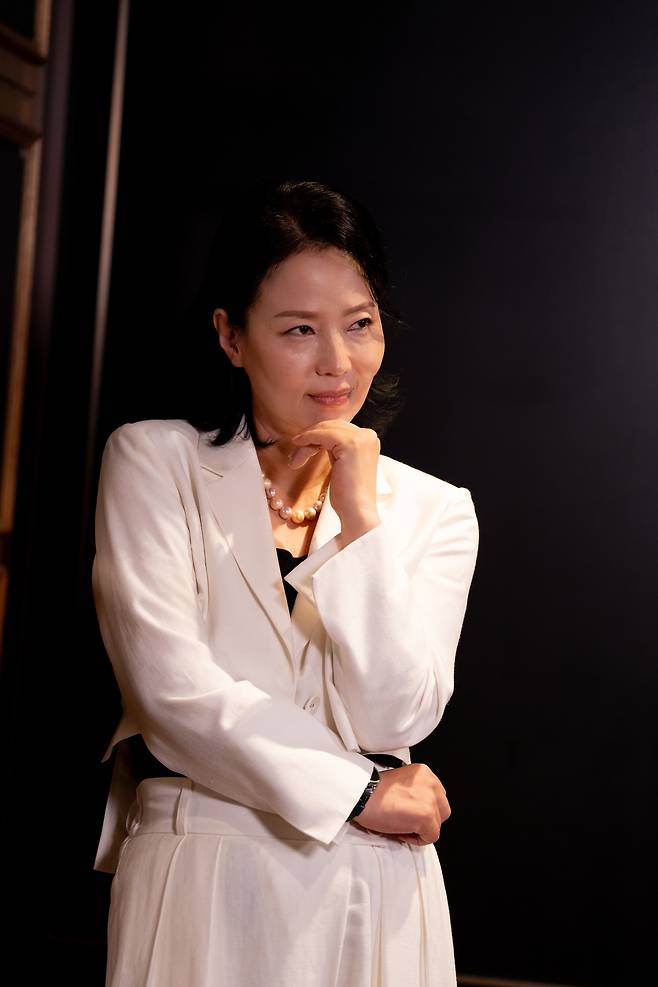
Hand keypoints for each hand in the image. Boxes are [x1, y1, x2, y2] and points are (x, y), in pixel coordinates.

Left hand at [290, 420, 380, 543]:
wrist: (357, 512)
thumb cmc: (348, 496)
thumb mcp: (343, 466)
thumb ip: (337, 450)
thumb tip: (317, 440)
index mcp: (369, 440)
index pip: (339, 429)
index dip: (319, 435)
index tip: (303, 446)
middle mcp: (368, 435)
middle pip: (332, 426)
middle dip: (312, 437)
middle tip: (296, 450)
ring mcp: (361, 438)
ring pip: (325, 429)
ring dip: (307, 440)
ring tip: (295, 457)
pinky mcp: (350, 444)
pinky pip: (322, 434)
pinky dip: (308, 438)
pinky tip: (298, 446)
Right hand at [350, 763, 451, 845]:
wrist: (362, 795)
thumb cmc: (373, 791)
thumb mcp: (401, 782)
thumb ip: (415, 790)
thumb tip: (418, 808)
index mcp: (424, 772)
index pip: (436, 796)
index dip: (424, 807)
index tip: (410, 812)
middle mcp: (431, 783)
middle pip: (442, 809)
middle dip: (428, 818)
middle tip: (409, 821)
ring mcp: (431, 800)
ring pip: (437, 824)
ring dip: (422, 829)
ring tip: (404, 826)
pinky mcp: (427, 816)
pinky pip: (431, 836)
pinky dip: (418, 839)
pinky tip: (402, 831)